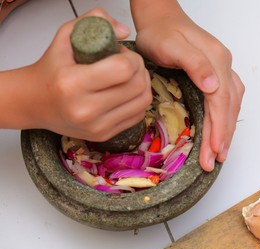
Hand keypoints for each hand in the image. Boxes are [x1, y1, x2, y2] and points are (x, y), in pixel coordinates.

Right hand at [29, 8, 151, 140]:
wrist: (34, 102)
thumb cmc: (52, 69)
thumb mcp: (66, 35)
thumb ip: (95, 20)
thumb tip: (125, 32)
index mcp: (73, 83)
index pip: (124, 69)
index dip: (131, 57)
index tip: (122, 54)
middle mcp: (85, 109)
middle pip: (137, 85)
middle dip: (139, 69)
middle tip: (128, 64)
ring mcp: (96, 126)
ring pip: (143, 102)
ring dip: (143, 84)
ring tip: (129, 77)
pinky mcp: (104, 135)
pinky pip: (138, 116)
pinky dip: (138, 101)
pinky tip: (126, 93)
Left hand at [133, 6, 244, 171]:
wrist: (160, 17)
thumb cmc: (160, 32)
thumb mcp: (171, 45)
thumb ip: (194, 63)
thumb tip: (214, 87)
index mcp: (216, 59)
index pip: (221, 100)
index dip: (218, 127)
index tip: (214, 150)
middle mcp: (223, 65)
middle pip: (229, 106)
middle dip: (223, 136)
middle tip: (215, 160)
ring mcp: (222, 69)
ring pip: (231, 105)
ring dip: (227, 130)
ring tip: (220, 153)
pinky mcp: (216, 73)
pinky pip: (227, 100)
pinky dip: (225, 119)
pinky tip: (221, 130)